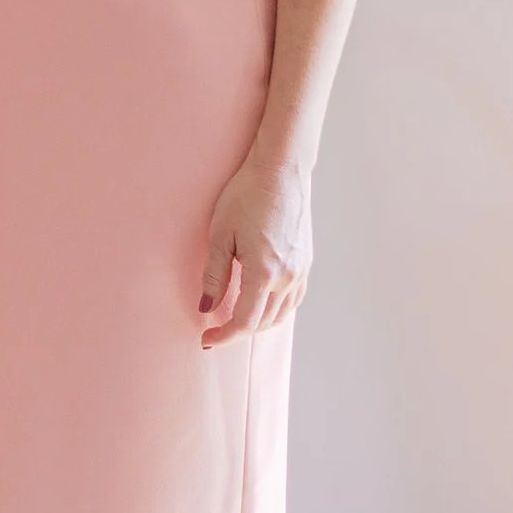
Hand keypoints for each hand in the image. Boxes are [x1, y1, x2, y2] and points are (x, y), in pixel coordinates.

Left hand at [198, 149, 309, 348]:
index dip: (224, 336)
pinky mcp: (307, 263)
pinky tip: (260, 305)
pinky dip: (276, 310)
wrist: (281, 172)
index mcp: (264, 272)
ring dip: (257, 324)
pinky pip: (293, 300)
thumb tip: (206, 308)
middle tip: (214, 332)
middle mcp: (288, 277)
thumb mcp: (220, 235)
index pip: (245, 321)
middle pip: (263, 322)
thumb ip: (214, 276)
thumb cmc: (245, 197)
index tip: (206, 340)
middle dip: (237, 332)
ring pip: (281, 315)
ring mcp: (301, 271)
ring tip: (234, 321)